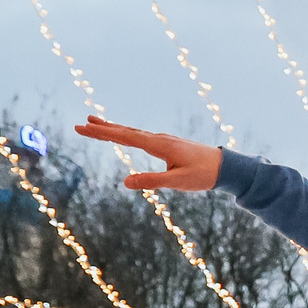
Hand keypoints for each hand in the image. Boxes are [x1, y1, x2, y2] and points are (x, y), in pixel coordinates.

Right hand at [76, 116, 220, 190]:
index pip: (124, 137)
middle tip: (81, 124)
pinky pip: (142, 137)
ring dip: (113, 129)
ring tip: (95, 124)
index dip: (102, 133)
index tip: (83, 127)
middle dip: (103, 128)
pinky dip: (127, 134)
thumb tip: (125, 183)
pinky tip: (123, 135)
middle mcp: (159, 139)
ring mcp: (164, 140)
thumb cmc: (203, 175)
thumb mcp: (177, 182)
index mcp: (159, 145)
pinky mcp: (168, 145)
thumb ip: (151, 181)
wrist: (226, 167)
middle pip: (125, 131)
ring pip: (133, 133)